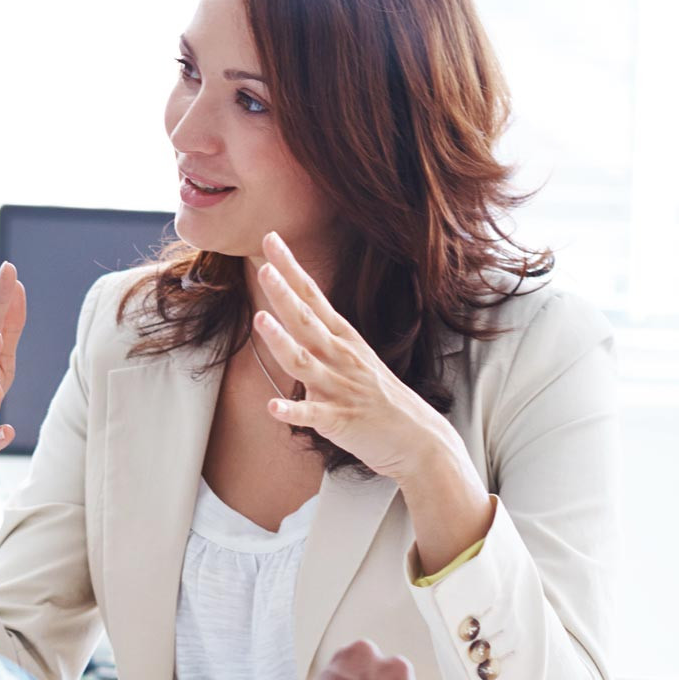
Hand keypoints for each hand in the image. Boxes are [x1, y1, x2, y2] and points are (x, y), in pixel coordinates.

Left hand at [249, 233, 465, 486]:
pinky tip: (272, 407)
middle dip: (285, 295)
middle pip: (307, 321)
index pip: (313, 296)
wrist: (419, 439)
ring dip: (282, 341)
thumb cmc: (380, 399)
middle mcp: (340, 358)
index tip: (271, 239)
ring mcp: (340, 388)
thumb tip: (288, 316)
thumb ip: (320, 339)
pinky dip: (292, 411)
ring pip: (305, 362)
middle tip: (264, 268)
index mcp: (343, 340)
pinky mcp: (339, 420)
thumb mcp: (353, 358)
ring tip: (259, 321)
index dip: (291, 269)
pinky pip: (312, 415)